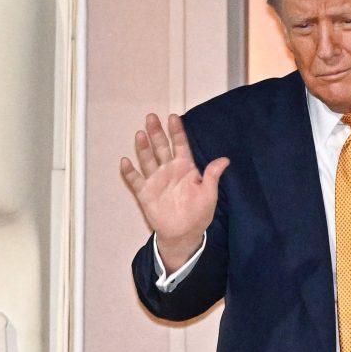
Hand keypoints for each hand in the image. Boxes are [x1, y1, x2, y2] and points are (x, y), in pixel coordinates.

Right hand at [120, 113, 228, 270]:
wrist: (183, 234)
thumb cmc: (198, 214)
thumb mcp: (209, 194)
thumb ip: (212, 176)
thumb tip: (225, 160)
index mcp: (185, 168)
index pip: (180, 145)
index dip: (177, 132)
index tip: (173, 117)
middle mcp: (169, 170)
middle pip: (161, 147)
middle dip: (156, 133)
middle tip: (151, 117)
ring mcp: (156, 180)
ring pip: (147, 159)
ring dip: (143, 147)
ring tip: (140, 134)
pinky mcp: (145, 192)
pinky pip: (136, 180)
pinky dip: (130, 172)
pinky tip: (125, 161)